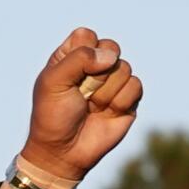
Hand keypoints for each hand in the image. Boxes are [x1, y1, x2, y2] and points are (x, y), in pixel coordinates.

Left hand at [19, 27, 143, 179]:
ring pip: (124, 67)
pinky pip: (135, 86)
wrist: (63, 152)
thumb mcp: (53, 82)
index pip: (87, 35)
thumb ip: (78, 59)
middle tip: (82, 92)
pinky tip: (106, 113)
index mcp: (72, 57)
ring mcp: (112, 82)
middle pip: (111, 47)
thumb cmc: (53, 116)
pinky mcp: (128, 99)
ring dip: (105, 92)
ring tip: (91, 107)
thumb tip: (111, 57)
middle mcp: (94, 67)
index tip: (69, 73)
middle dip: (97, 72)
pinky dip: (119, 101)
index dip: (83, 52)